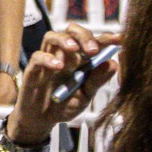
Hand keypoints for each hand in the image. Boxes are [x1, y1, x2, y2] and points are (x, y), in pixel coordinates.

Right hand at [5, 24, 117, 145]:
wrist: (42, 120)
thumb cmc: (65, 105)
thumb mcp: (85, 96)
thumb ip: (97, 81)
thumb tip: (114, 63)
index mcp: (80, 59)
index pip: (93, 42)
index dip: (106, 38)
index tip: (119, 39)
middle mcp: (64, 54)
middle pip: (71, 31)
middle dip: (84, 36)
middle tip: (93, 49)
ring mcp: (47, 59)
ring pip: (52, 36)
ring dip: (64, 40)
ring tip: (74, 49)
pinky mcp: (33, 69)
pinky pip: (37, 56)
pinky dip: (47, 58)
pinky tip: (58, 66)